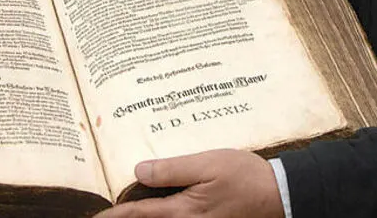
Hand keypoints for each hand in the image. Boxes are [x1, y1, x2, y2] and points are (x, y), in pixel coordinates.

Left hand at [95, 149, 284, 217]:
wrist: (280, 195)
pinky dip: (163, 216)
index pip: (138, 215)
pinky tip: (159, 207)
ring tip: (130, 210)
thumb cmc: (245, 177)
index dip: (114, 216)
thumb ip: (172, 169)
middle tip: (108, 214)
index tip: (96, 217)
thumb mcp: (207, 164)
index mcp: (183, 212)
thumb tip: (138, 171)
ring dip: (146, 216)